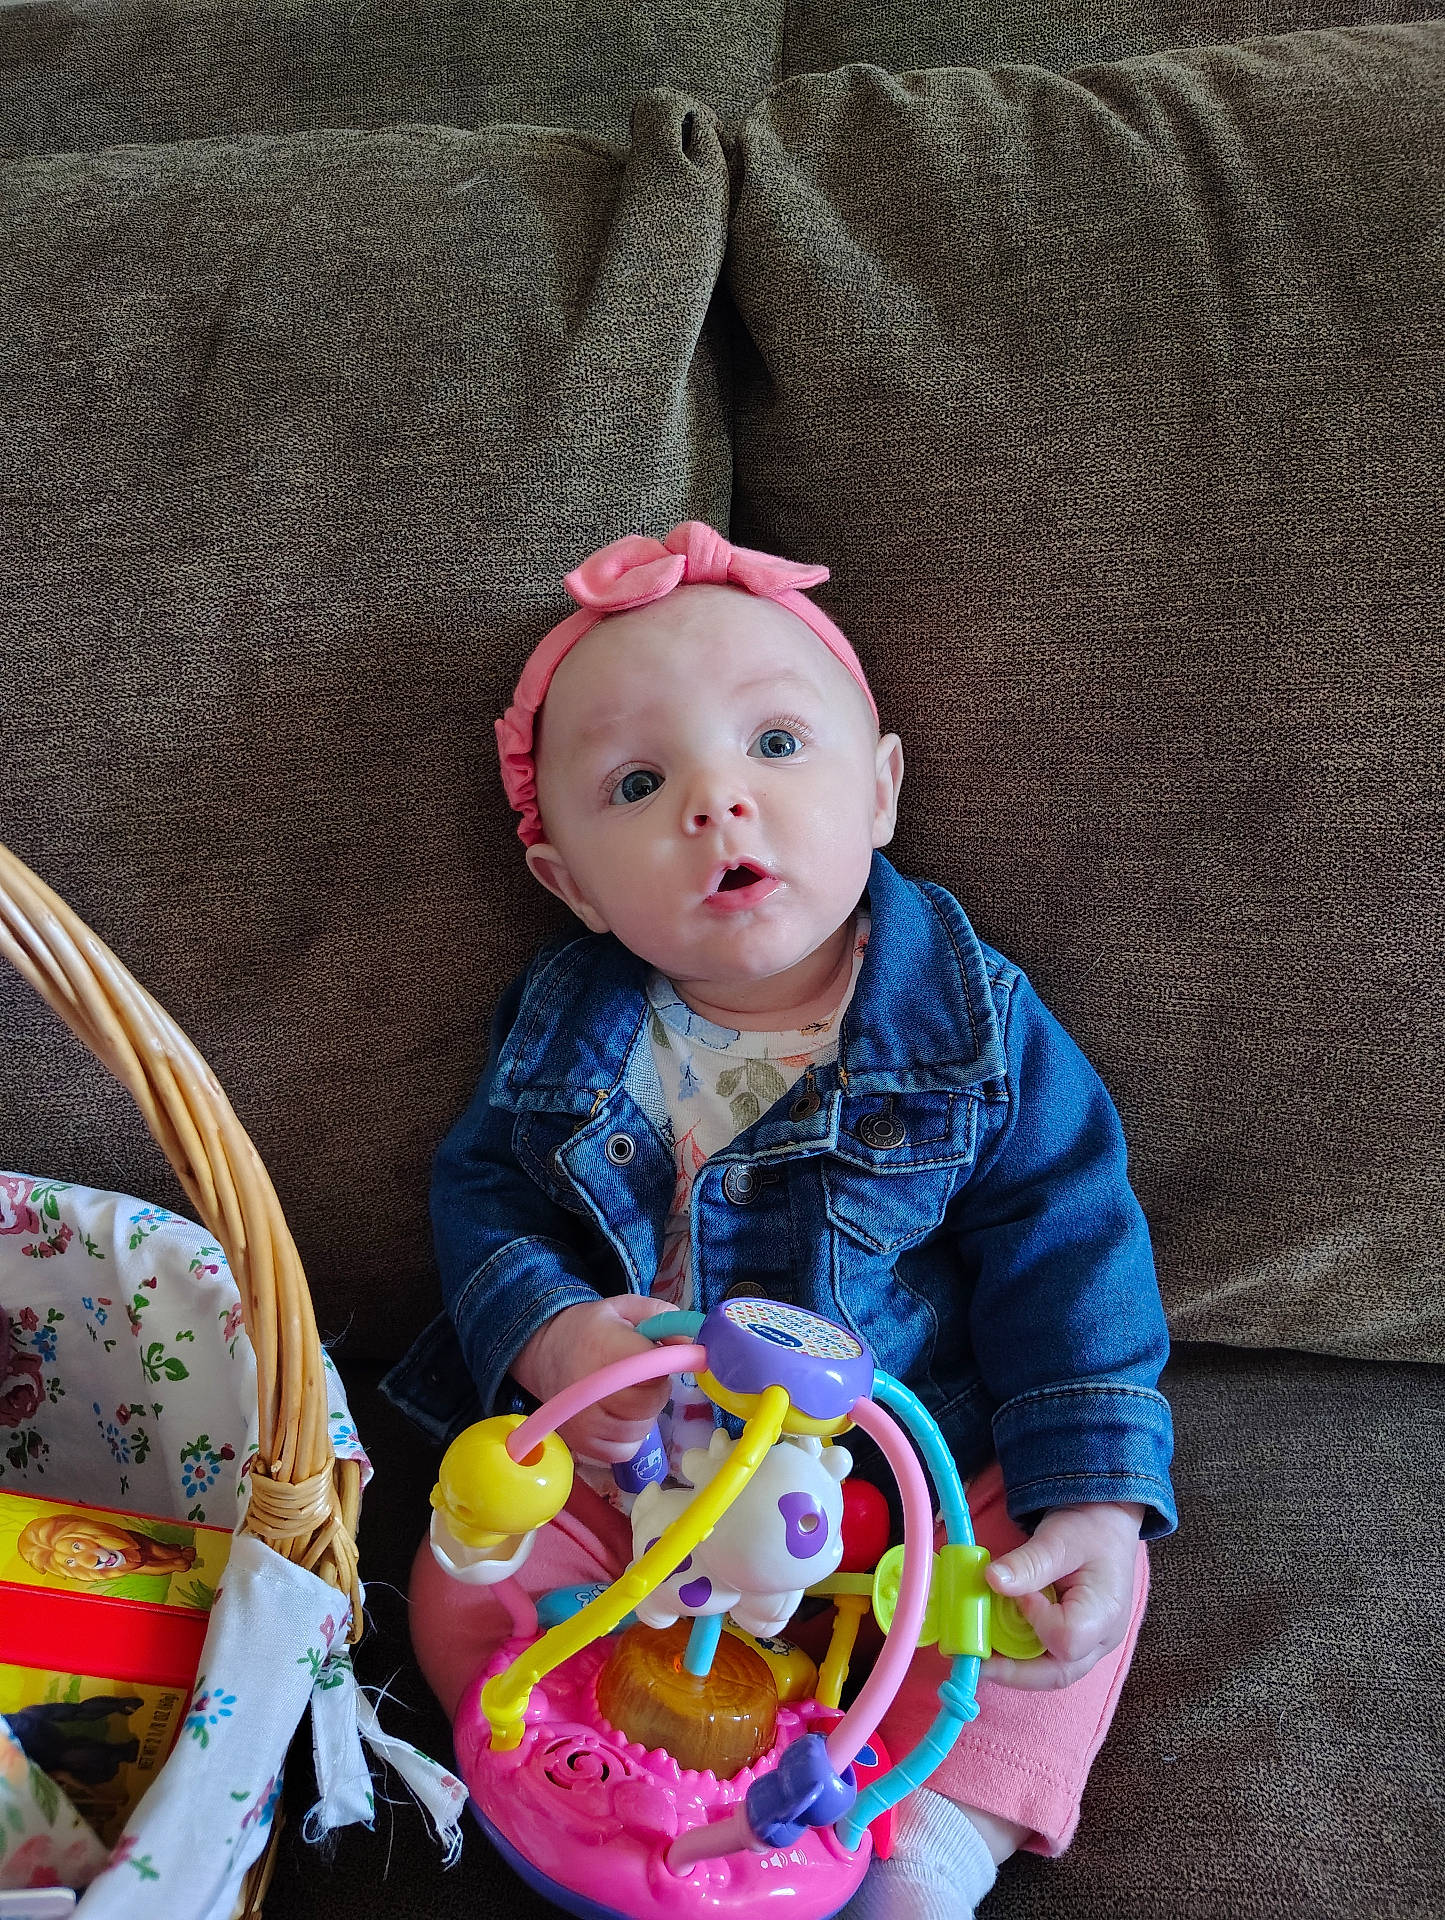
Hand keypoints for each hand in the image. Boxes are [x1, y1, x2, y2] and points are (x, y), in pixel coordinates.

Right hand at [510, 1295, 675, 1466]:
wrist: (546, 1351)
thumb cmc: (594, 1329)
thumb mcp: (629, 1309)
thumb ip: (666, 1320)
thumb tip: (695, 1346)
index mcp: (604, 1348)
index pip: (652, 1369)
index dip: (664, 1365)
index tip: (665, 1358)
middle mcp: (590, 1390)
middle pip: (648, 1403)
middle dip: (656, 1389)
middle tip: (643, 1375)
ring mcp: (583, 1422)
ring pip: (640, 1429)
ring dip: (644, 1413)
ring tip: (628, 1393)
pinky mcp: (581, 1444)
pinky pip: (624, 1450)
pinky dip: (629, 1436)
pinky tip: (619, 1414)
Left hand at [981, 1500, 1144, 1690]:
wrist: (1105, 1528)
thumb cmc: (1089, 1530)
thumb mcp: (1058, 1538)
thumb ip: (1029, 1562)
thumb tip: (992, 1580)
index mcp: (1105, 1612)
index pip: (1066, 1638)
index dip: (1036, 1620)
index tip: (1019, 1594)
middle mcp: (1101, 1640)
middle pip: (1058, 1674)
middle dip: (1013, 1671)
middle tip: (974, 1659)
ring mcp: (1089, 1647)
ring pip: (1050, 1674)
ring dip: (1013, 1666)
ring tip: (980, 1650)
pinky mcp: (1074, 1644)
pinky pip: (1046, 1661)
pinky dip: (1019, 1655)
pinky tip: (996, 1640)